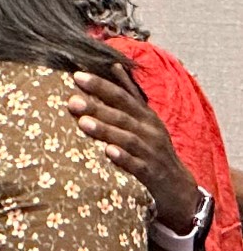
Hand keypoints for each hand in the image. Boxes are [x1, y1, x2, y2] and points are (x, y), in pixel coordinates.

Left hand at [69, 67, 200, 231]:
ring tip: (83, 123)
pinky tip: (107, 152)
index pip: (122, 96)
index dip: (100, 85)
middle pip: (122, 115)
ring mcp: (151, 151)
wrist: (177, 185)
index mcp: (145, 116)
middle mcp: (150, 130)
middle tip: (72, 100)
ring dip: (106, 130)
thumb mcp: (144, 119)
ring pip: (128, 138)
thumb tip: (114, 65)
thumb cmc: (153, 148)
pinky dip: (122, 157)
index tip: (76, 76)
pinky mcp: (151, 173)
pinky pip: (136, 165)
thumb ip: (129, 94)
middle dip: (97, 106)